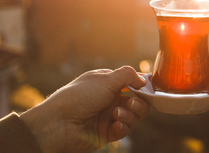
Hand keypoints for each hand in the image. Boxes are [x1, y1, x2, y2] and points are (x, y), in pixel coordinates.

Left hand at [20, 66, 149, 152]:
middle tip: (131, 103)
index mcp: (108, 83)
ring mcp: (108, 116)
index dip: (142, 86)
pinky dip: (123, 127)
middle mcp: (109, 98)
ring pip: (133, 116)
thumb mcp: (106, 79)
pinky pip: (124, 130)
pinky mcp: (107, 133)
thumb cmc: (79, 96)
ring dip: (130, 115)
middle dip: (139, 103)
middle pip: (137, 101)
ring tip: (117, 114)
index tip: (149, 89)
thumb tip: (144, 79)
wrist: (59, 123)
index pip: (132, 83)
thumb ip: (128, 76)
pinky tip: (115, 125)